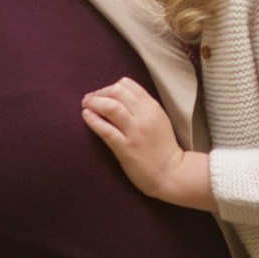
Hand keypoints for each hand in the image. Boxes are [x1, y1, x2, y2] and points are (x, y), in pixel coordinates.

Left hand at [81, 77, 213, 209]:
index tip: (101, 95)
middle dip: (99, 93)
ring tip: (86, 106)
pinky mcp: (126, 148)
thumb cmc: (162, 147)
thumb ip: (142, 108)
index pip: (127, 84)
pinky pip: (106, 130)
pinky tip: (86, 117)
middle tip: (89, 100)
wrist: (172, 173)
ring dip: (94, 103)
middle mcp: (145, 116)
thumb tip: (116, 98)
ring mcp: (136, 132)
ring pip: (111, 107)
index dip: (110, 87)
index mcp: (152, 107)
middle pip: (117, 91)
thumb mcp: (158, 120)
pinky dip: (93, 120)